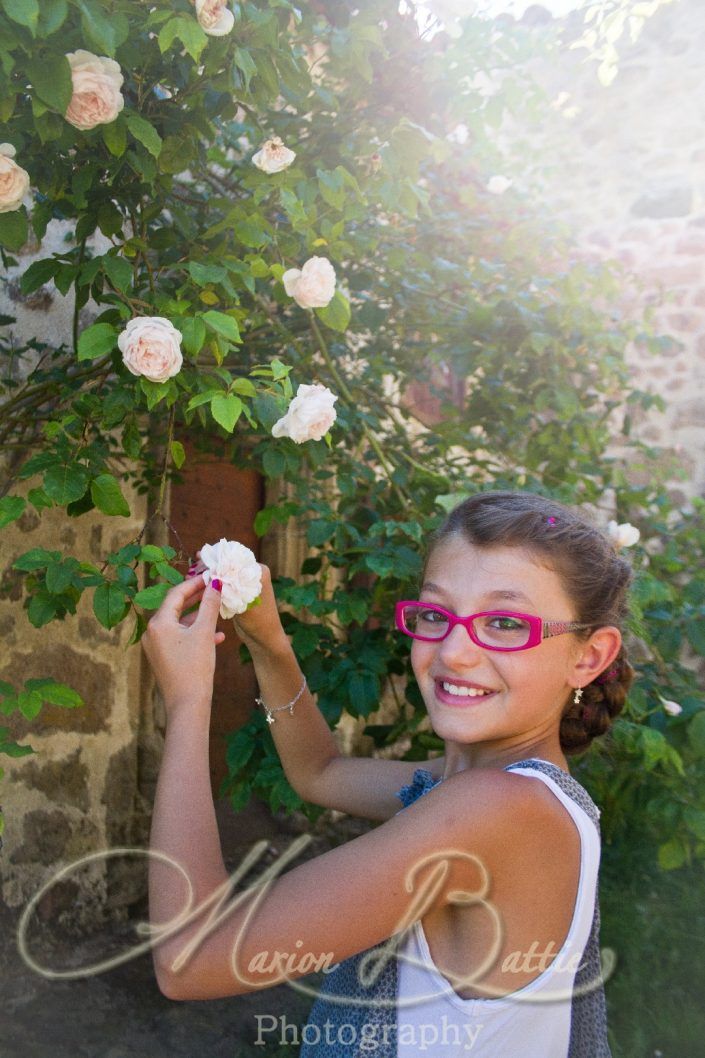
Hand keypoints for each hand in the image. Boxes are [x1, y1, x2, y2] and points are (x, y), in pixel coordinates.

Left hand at [141, 573, 225, 715]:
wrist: (188, 704)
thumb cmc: (196, 667)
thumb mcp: (205, 632)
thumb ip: (210, 605)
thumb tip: (215, 583)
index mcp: (158, 623)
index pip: (176, 594)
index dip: (195, 583)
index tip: (211, 575)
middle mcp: (152, 632)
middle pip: (176, 607)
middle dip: (197, 599)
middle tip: (214, 588)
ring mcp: (156, 646)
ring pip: (179, 623)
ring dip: (199, 617)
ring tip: (218, 611)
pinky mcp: (162, 657)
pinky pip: (179, 638)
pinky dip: (195, 634)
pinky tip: (216, 637)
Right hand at [188, 552, 287, 655]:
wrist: (265, 640)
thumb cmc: (259, 621)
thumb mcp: (243, 601)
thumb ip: (230, 586)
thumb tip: (212, 571)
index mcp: (258, 571)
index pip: (234, 557)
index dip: (216, 556)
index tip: (199, 556)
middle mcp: (252, 574)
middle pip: (227, 565)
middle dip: (209, 566)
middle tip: (191, 569)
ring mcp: (244, 584)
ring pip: (222, 575)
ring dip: (208, 576)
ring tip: (189, 577)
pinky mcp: (238, 593)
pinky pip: (222, 586)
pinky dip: (211, 586)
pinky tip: (197, 588)